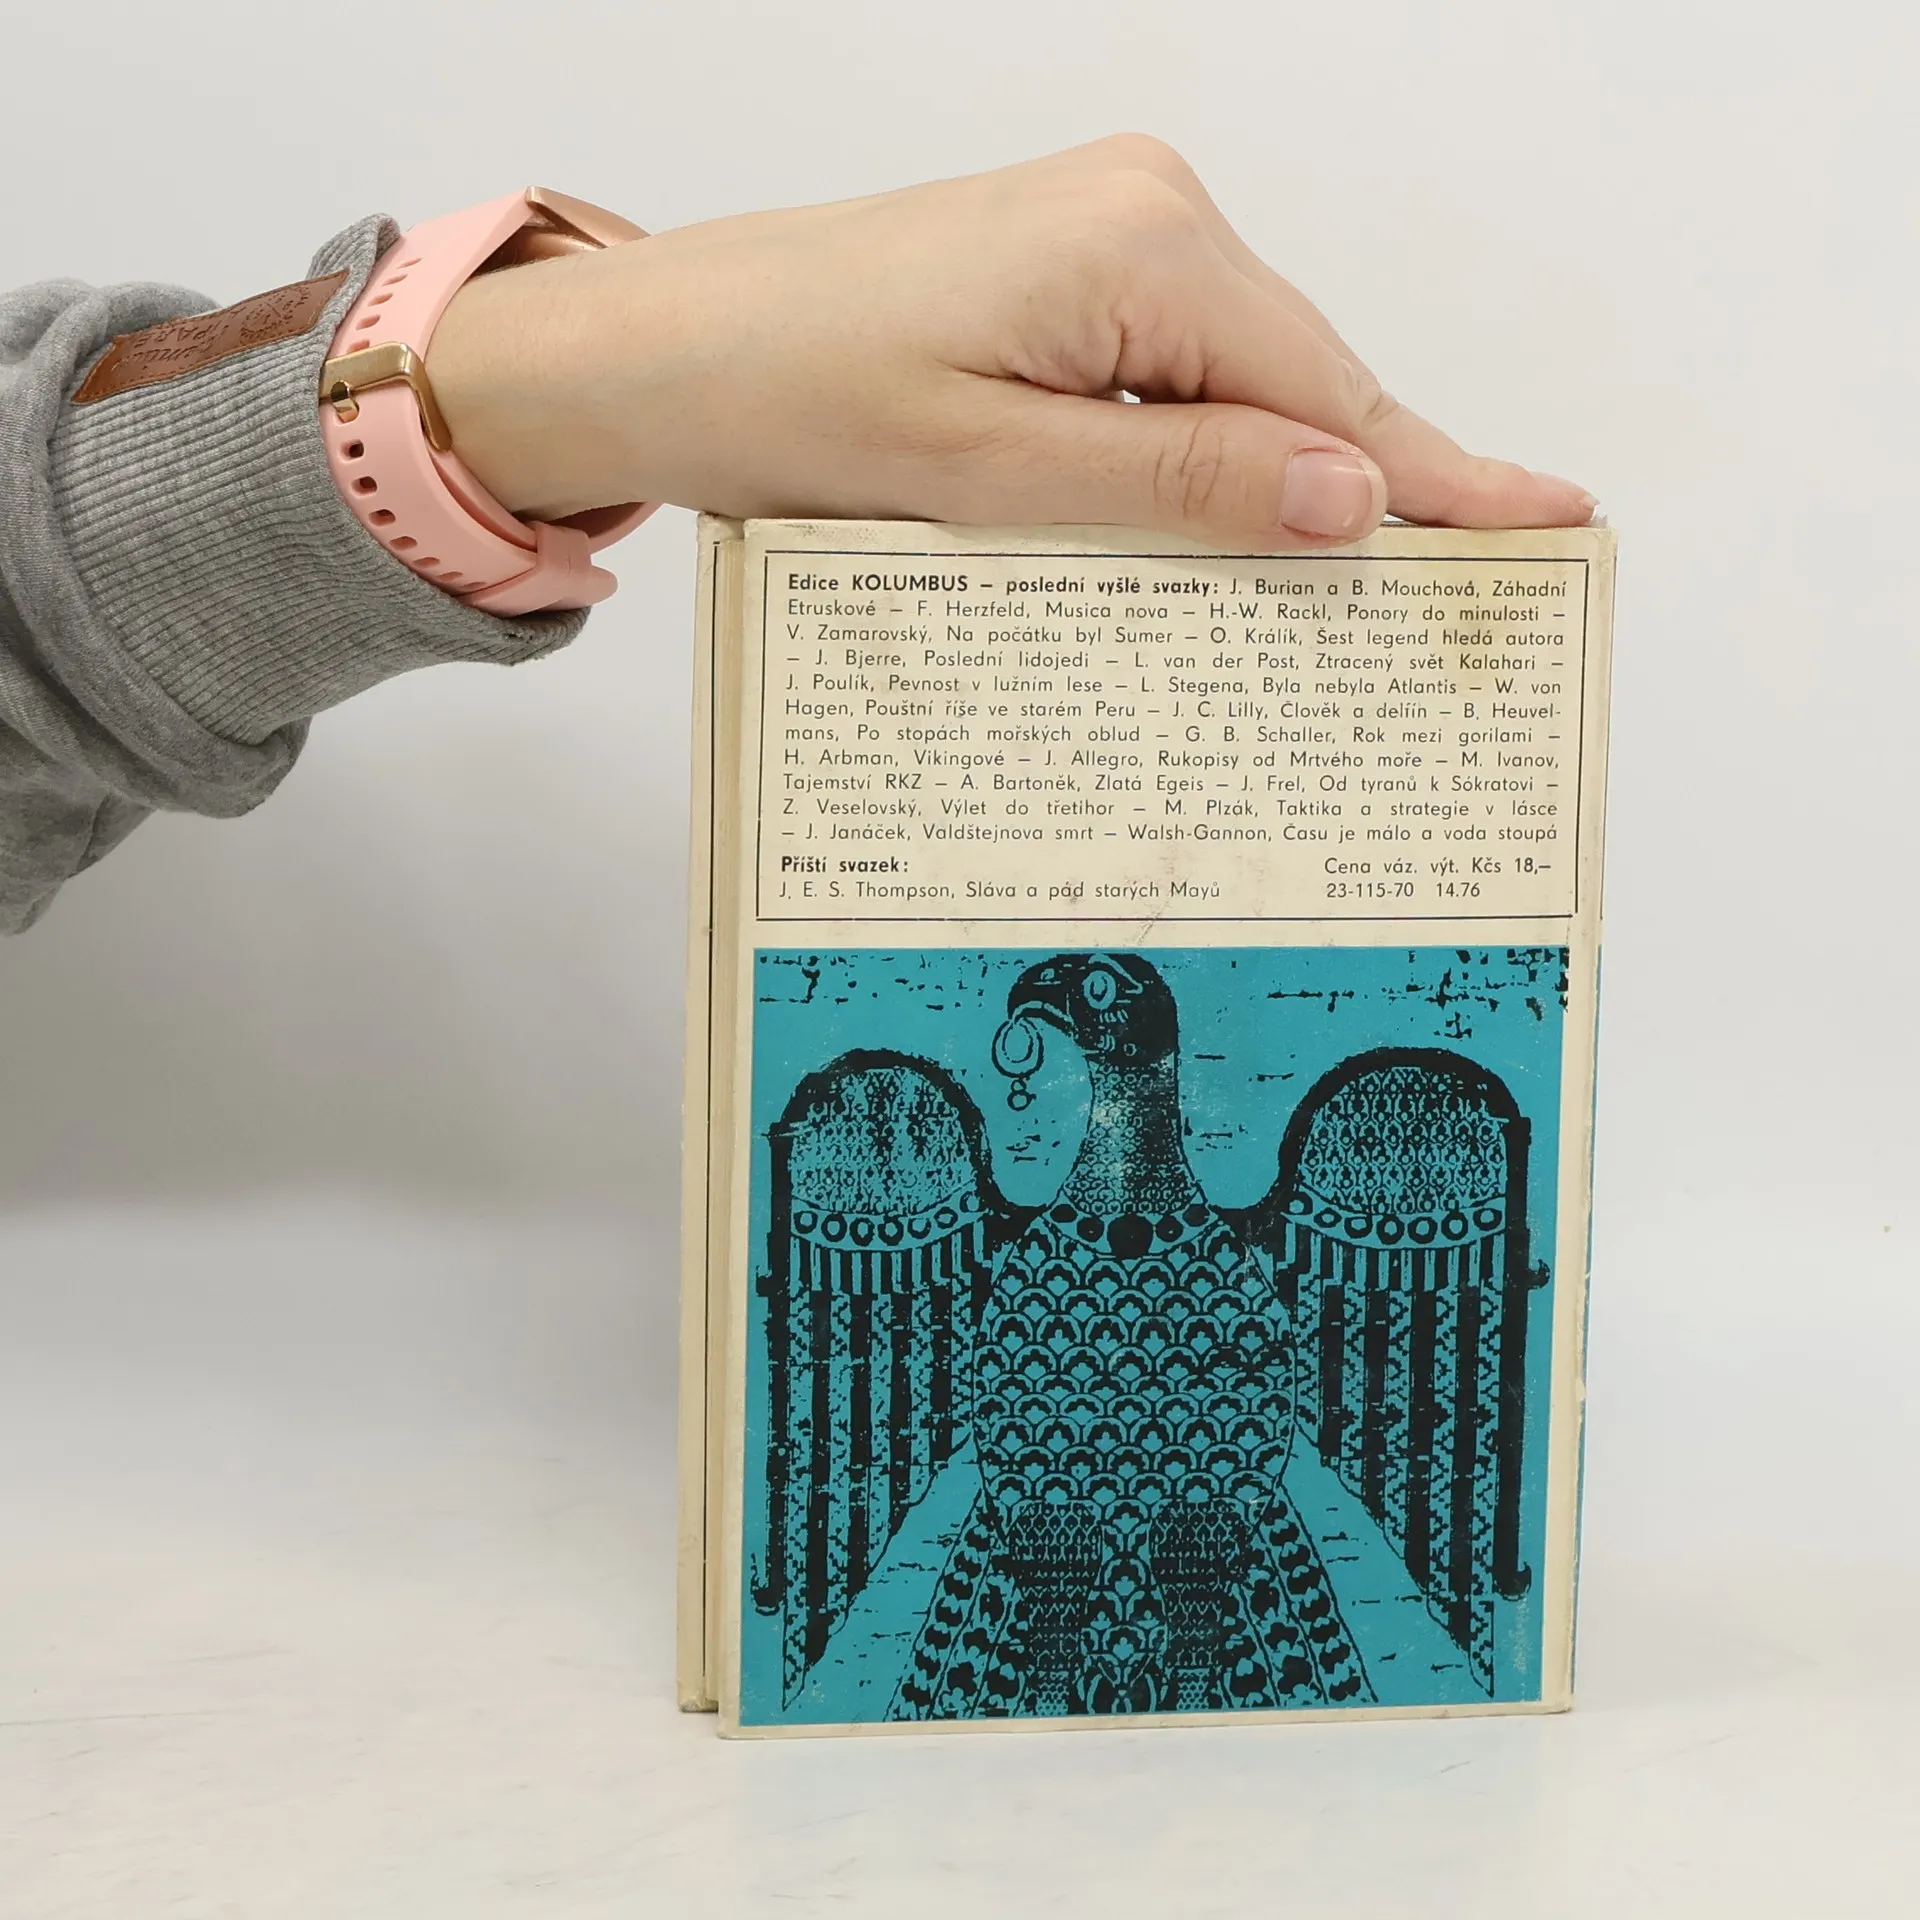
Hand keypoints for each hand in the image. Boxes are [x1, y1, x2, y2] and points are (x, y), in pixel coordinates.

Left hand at [426, 136, 1594, 547]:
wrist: (660, 349)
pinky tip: (1230, 516)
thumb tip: (1348, 496)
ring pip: (1244, 377)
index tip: (1546, 524)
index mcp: (1142, 248)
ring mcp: (1102, 231)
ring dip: (1284, 476)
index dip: (1438, 477)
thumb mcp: (996, 473)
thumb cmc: (787, 395)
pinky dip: (1211, 447)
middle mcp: (1142, 213)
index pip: (1332, 390)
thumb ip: (1181, 481)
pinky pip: (1178, 367)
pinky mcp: (1063, 268)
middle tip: (1473, 579)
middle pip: (1303, 378)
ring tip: (1358, 580)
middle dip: (1371, 488)